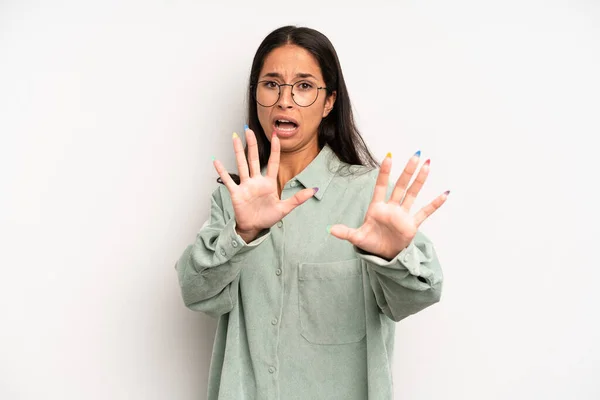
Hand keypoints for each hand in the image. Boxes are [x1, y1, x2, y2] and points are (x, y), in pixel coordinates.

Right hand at [212, 128, 316, 241]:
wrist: (254, 228)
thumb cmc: (268, 217)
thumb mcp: (285, 208)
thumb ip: (298, 198)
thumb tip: (314, 190)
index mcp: (268, 183)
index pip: (272, 162)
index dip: (274, 150)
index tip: (275, 135)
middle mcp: (256, 181)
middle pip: (253, 158)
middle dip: (251, 144)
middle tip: (249, 129)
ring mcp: (245, 186)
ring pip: (241, 165)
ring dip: (237, 152)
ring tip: (234, 138)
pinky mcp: (236, 193)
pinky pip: (228, 180)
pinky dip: (222, 172)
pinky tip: (216, 161)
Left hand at [329, 152, 448, 259]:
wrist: (383, 255)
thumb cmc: (370, 242)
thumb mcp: (357, 238)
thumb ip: (345, 232)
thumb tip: (331, 229)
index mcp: (377, 207)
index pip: (381, 186)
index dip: (385, 173)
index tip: (389, 157)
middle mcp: (392, 208)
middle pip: (401, 186)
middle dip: (407, 171)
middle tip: (416, 154)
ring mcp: (403, 215)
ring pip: (413, 194)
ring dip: (420, 180)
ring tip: (427, 165)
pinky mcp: (412, 225)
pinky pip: (425, 212)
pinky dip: (434, 204)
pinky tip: (444, 194)